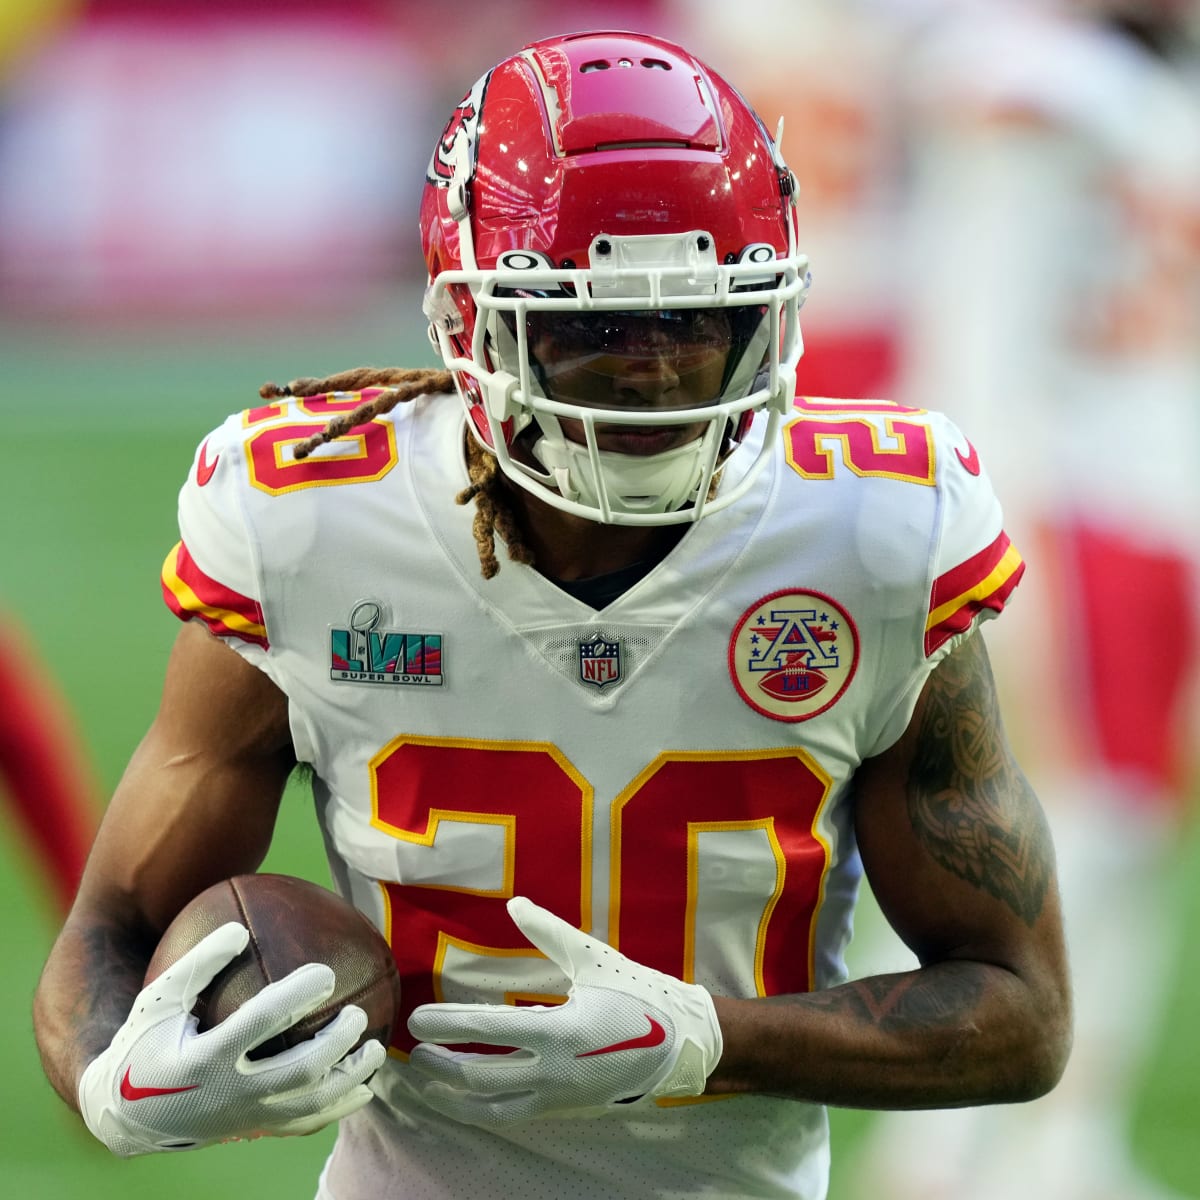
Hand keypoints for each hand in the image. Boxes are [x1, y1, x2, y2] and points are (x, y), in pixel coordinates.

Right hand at [78, 922, 385, 1155]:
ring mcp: (245, 1118)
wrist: (128, 1114)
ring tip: (376, 1048)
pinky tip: (365, 1087)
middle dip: (336, 1043)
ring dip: (349, 1077)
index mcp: (204, 1058)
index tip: (326, 973)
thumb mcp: (157, 1001)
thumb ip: (197, 965)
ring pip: (310, 1104)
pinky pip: (305, 1124)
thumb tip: (238, 929)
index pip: (261, 1023)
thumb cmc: (147, 1044)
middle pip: (298, 1070)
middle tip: (358, 1012)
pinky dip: (339, 1107)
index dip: (297, 997)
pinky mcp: (254, 1131)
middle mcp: (229, 1093)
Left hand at [406, 896, 721, 1124]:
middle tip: (412, 1050)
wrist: (682, 1043)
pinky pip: (512, 1115)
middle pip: (479, 1076)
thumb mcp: (593, 958)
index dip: (448, 1024)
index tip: (416, 1018)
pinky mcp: (564, 1108)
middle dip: (439, 1065)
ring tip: (425, 1082)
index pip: (489, 1030)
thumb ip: (550, 932)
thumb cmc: (638, 995)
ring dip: (452, 1096)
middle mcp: (554, 1072)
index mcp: (560, 1031)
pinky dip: (481, 1109)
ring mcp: (558, 1096)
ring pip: (491, 1106)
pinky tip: (465, 1100)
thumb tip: (514, 903)